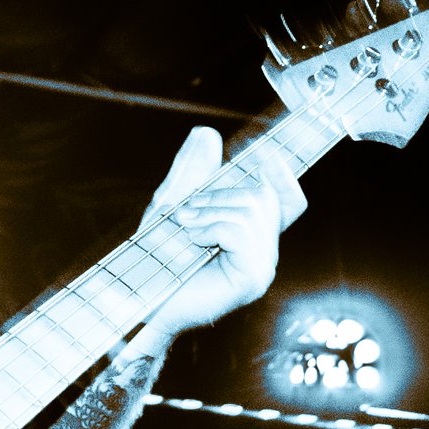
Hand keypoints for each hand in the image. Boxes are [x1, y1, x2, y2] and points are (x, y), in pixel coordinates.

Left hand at [138, 127, 305, 338]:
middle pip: (262, 194)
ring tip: (186, 230)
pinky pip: (239, 231)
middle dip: (218, 194)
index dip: (281, 173)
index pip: (289, 198)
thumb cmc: (156, 256)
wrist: (139, 295)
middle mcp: (263, 249)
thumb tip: (207, 133)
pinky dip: (209, 228)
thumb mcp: (174, 202)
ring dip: (208, 212)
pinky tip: (192, 242)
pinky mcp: (251, 279)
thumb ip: (192, 170)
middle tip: (186, 214)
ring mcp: (261, 266)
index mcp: (252, 232)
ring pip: (250, 209)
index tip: (261, 156)